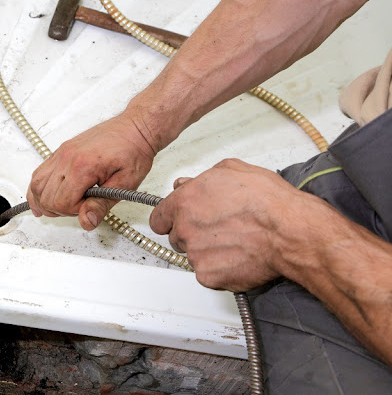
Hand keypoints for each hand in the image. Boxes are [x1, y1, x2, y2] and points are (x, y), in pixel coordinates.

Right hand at [27, 114, 155, 229]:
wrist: (134, 128)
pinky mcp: (61, 151)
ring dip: (45, 201)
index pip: (61, 203)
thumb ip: (102, 205)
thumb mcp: (125, 184)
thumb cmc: (133, 151)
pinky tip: (41, 199)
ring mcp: (61, 153)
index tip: (90, 207)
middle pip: (46, 197)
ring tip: (62, 208)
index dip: (75, 212)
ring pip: (37, 185)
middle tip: (81, 207)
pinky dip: (38, 189)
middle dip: (61, 209)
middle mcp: (67, 158)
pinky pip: (39, 172)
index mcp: (83, 166)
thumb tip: (86, 221)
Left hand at [149, 158, 312, 291]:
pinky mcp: (208, 276)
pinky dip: (220, 269)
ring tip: (234, 241)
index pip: (158, 218)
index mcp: (185, 203)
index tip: (176, 222)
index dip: (169, 220)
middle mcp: (185, 229)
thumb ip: (200, 179)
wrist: (288, 231)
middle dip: (192, 234)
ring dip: (207, 252)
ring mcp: (195, 255)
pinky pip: (208, 274)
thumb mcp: (231, 170)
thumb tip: (186, 184)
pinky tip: (238, 256)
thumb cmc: (267, 201)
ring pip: (193, 256)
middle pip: (177, 238)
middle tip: (218, 229)